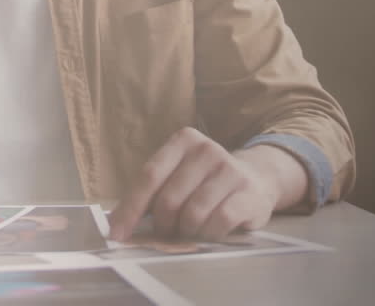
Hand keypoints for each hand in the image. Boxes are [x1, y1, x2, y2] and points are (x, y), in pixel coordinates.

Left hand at [108, 127, 300, 242]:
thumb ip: (151, 194)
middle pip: (168, 199)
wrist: (258, 180)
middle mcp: (207, 149)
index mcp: (183, 141)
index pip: (149, 176)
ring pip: (192, 213)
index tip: (117, 234)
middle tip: (166, 234)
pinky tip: (210, 234)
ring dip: (186, 232)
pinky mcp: (248, 192)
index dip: (130, 208)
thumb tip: (116, 224)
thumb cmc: (205, 183)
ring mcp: (229, 169)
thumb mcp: (178, 177)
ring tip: (190, 232)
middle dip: (162, 225)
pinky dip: (209, 235)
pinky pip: (218, 221)